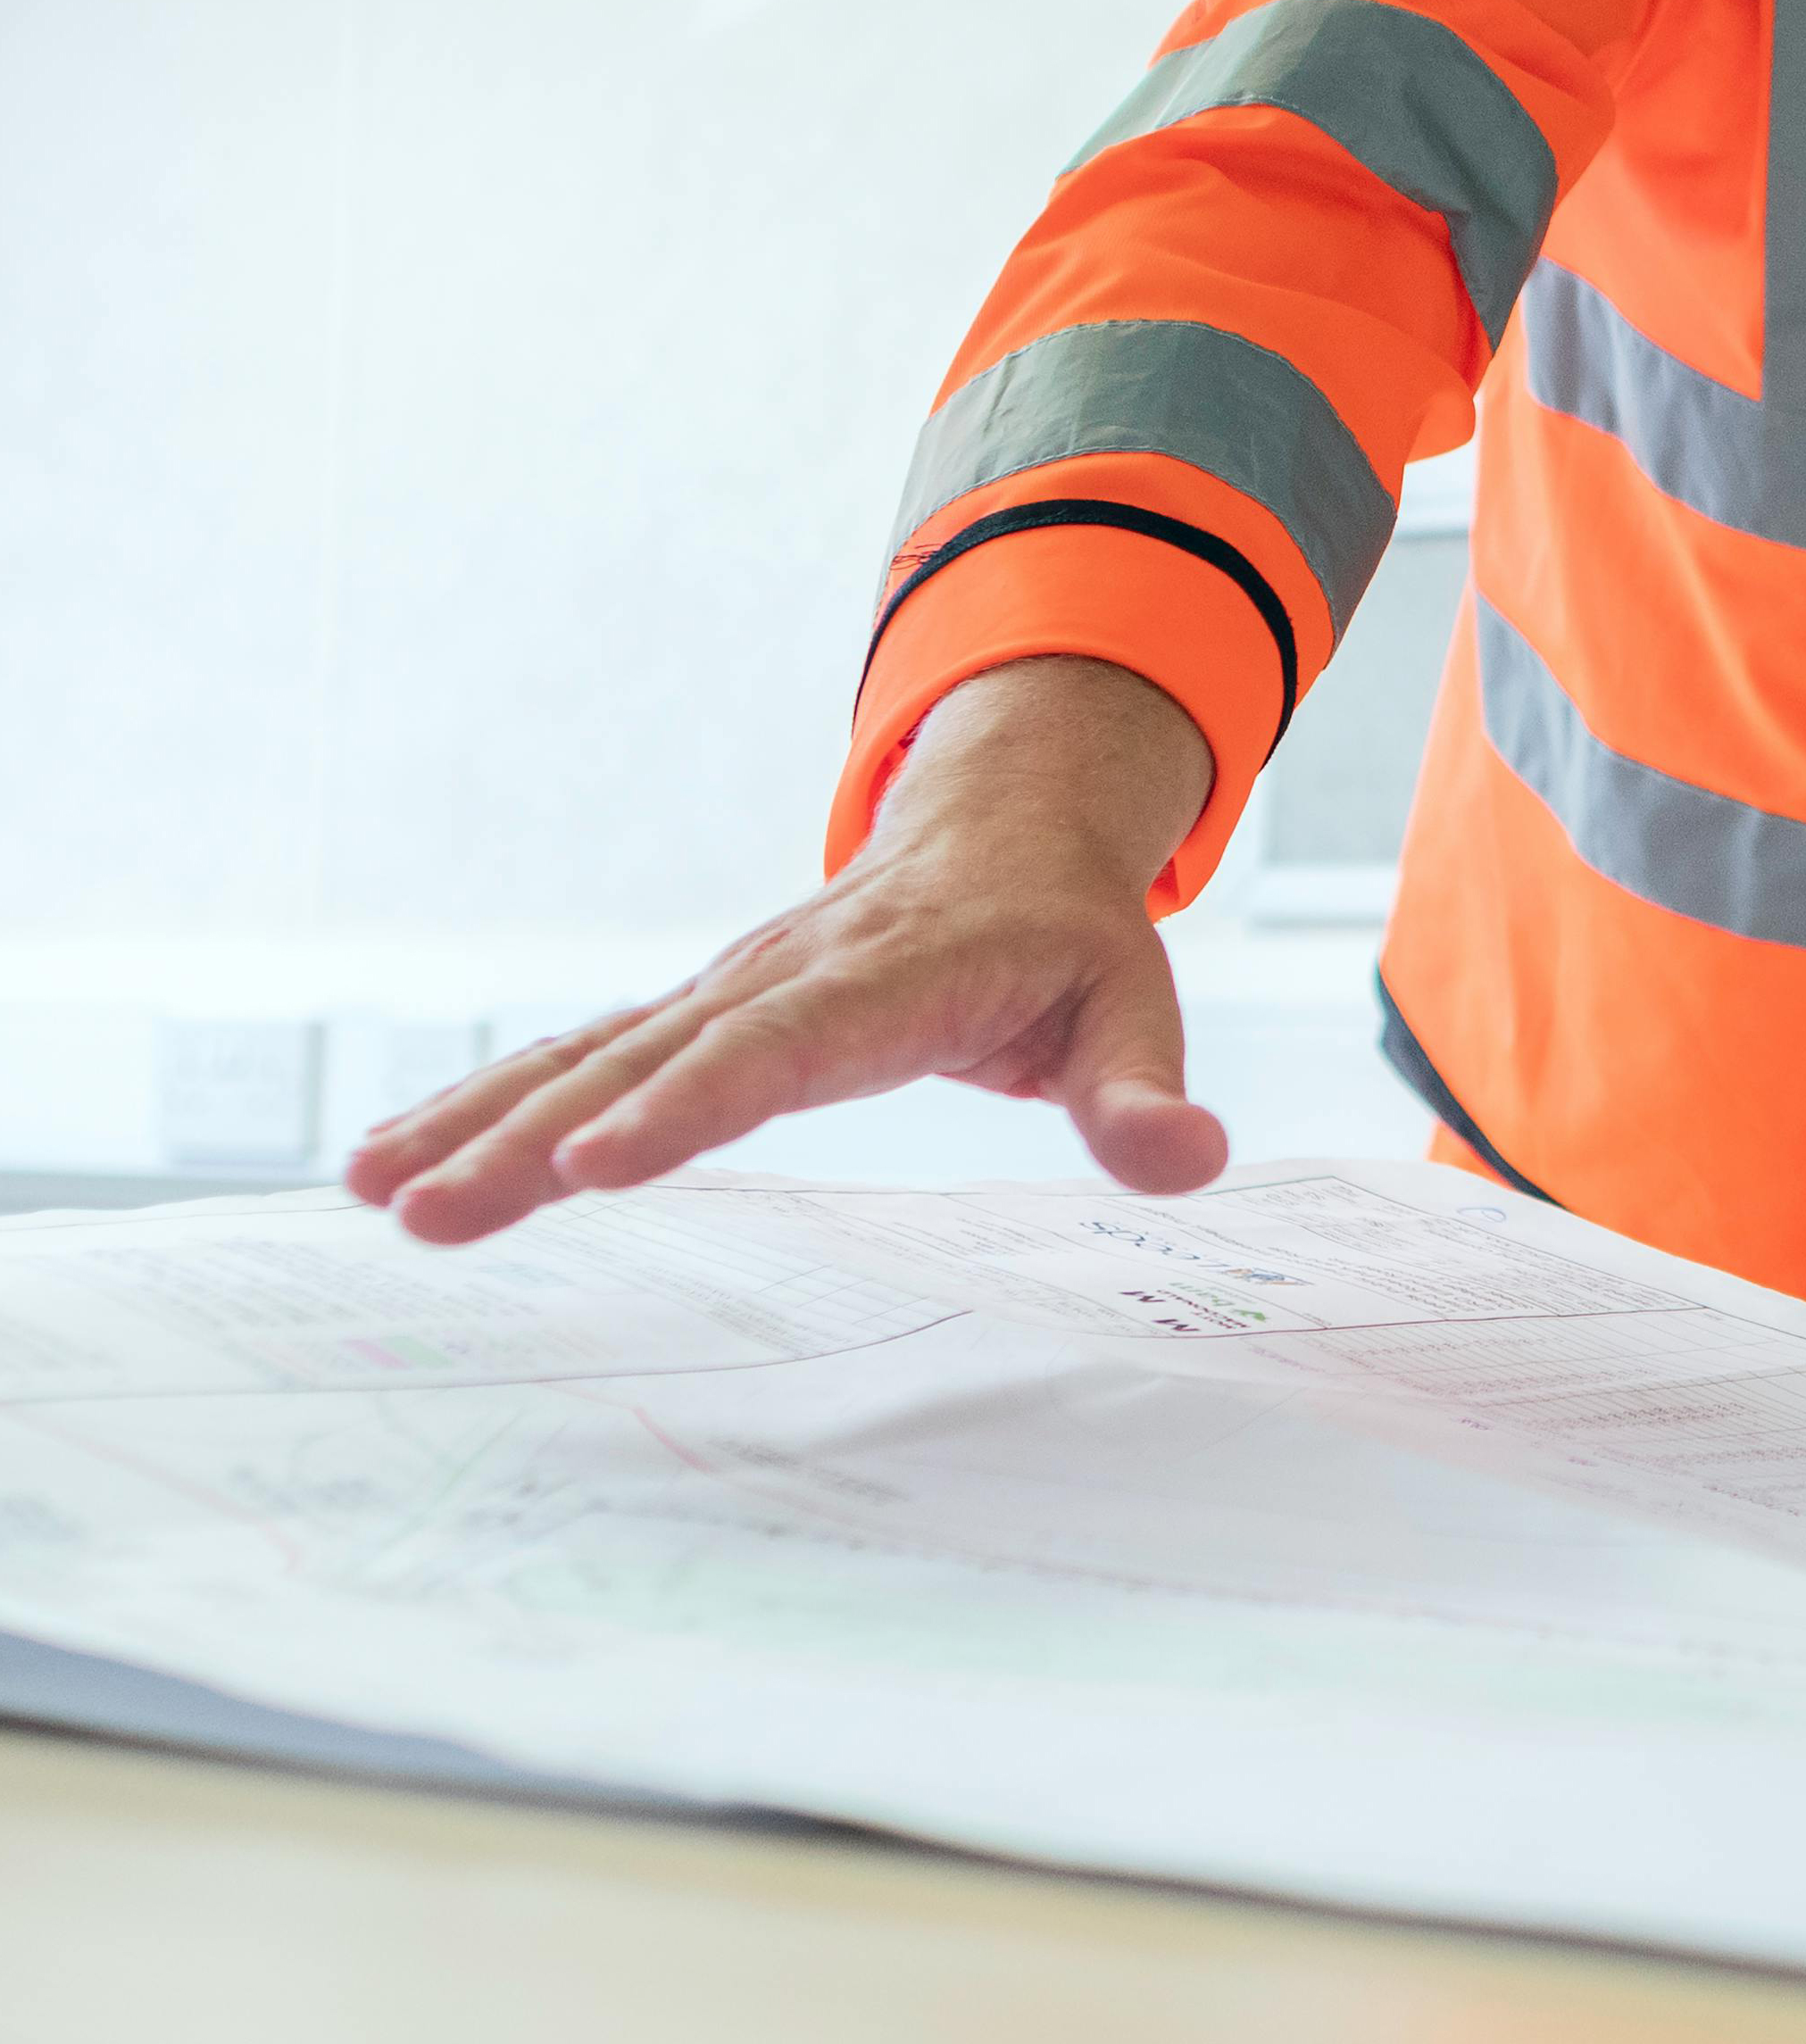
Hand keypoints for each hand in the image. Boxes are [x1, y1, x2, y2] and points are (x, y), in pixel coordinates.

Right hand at [344, 659, 1226, 1248]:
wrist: (1009, 829)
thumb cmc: (1072, 936)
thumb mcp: (1134, 1002)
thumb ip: (1144, 1091)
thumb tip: (1189, 1161)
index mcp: (893, 976)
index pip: (782, 1050)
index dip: (691, 1105)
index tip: (598, 1165)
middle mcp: (784, 975)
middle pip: (652, 1063)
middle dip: (537, 1140)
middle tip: (433, 1214)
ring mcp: (724, 990)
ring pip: (590, 1059)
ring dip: (482, 1125)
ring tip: (378, 1194)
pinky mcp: (693, 1012)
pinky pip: (580, 1058)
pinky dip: (485, 1106)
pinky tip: (393, 1164)